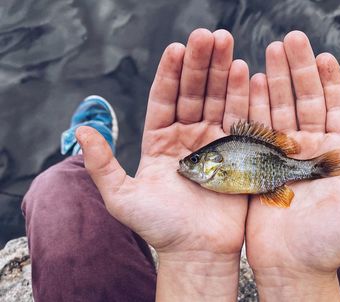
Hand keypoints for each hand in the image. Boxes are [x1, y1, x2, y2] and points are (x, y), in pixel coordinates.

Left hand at [76, 29, 248, 300]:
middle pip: (193, 92)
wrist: (197, 251)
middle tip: (206, 35)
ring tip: (226, 41)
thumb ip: (102, 163)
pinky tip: (244, 71)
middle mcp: (188, 136)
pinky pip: (240, 118)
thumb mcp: (121, 196)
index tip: (176, 48)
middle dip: (199, 63)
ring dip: (221, 70)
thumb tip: (82, 130)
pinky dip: (242, 95)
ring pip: (217, 98)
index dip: (169, 73)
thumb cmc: (159, 227)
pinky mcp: (239, 152)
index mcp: (160, 141)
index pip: (164, 98)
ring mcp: (215, 142)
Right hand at [245, 31, 339, 300]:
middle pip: (304, 102)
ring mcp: (283, 156)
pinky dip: (252, 107)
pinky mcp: (259, 166)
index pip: (336, 109)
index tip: (323, 55)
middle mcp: (311, 151)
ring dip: (274, 81)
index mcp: (338, 156)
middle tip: (289, 40)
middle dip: (297, 70)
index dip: (330, 82)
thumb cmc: (332, 247)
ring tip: (267, 52)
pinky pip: (256, 131)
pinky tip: (249, 84)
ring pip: (279, 110)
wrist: (293, 269)